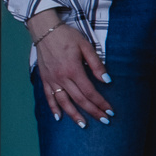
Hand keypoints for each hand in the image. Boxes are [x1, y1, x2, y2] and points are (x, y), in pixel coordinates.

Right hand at [31, 10, 111, 126]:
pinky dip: (53, 107)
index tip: (110, 111)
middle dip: (93, 112)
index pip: (90, 92)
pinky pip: (48, 96)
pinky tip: (59, 117)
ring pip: (63, 102)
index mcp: (73, 70)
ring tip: (83, 125)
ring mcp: (51, 79)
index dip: (101, 103)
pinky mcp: (44, 78)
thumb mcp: (86, 46)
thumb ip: (96, 64)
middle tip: (104, 121)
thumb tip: (107, 80)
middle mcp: (61, 77)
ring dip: (74, 115)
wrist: (45, 30)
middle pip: (79, 99)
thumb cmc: (67, 36)